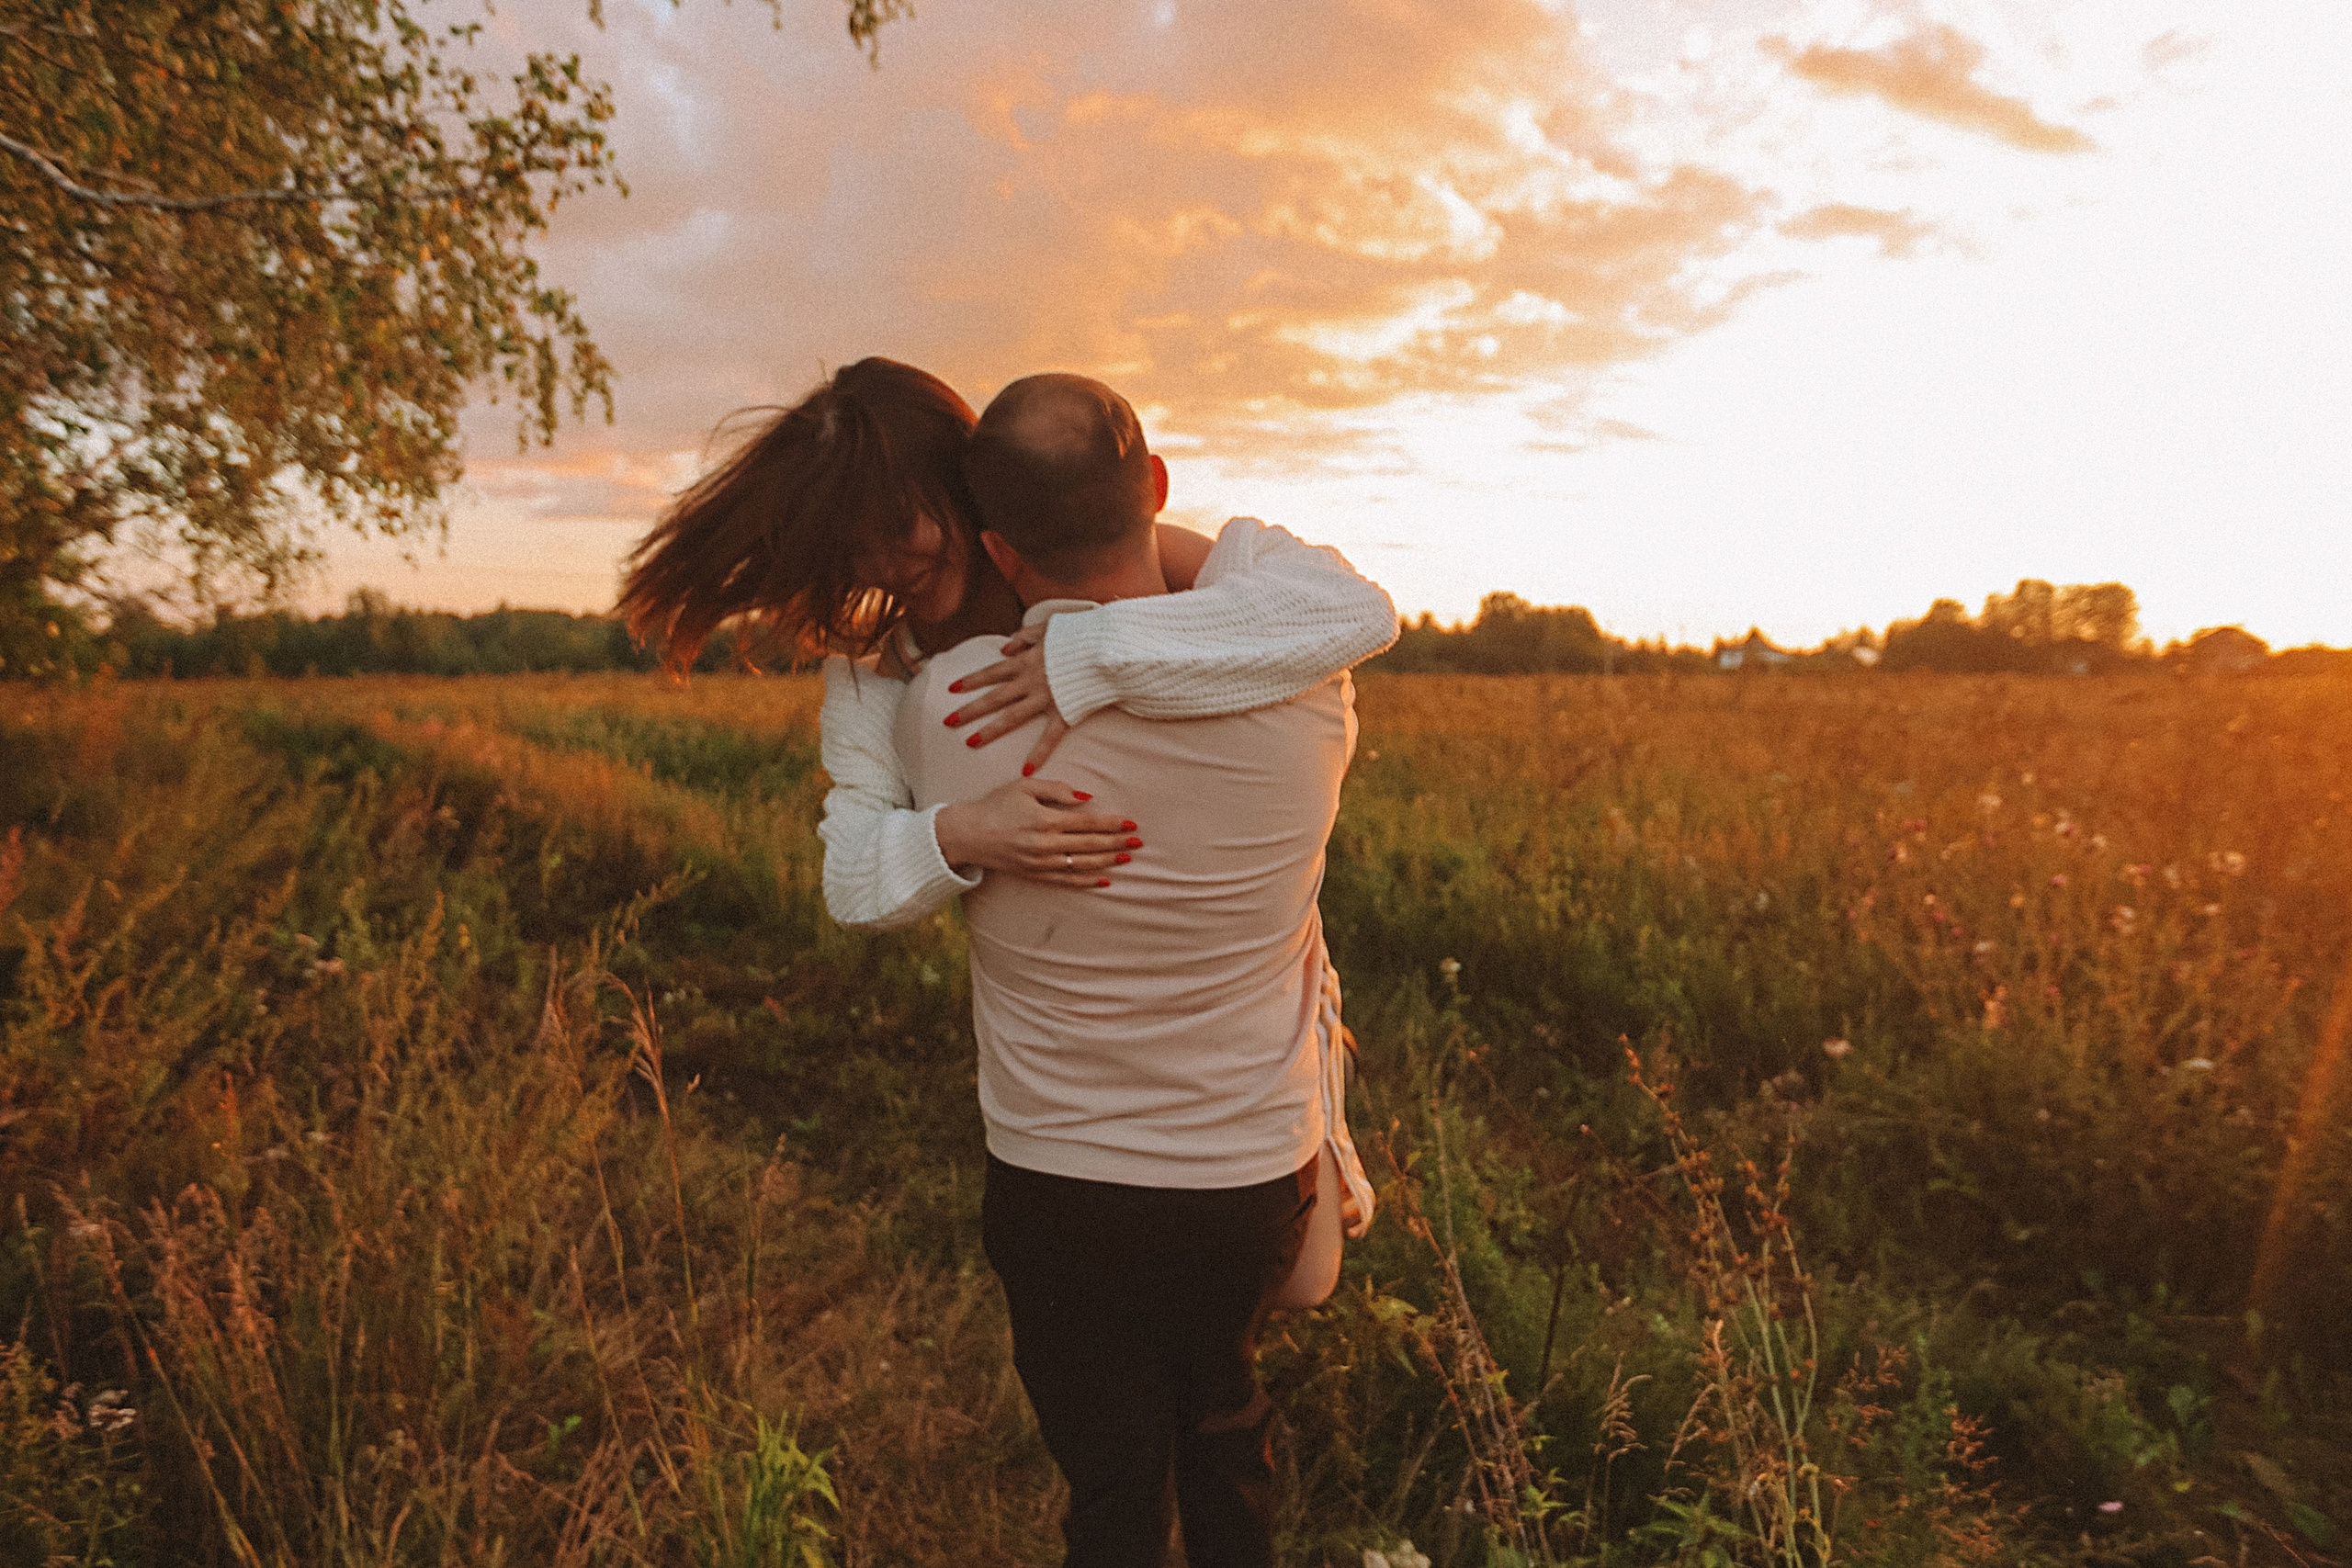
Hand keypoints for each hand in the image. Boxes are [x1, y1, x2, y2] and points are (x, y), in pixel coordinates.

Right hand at [933, 777, 1141, 888]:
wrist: (967, 834)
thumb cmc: (996, 805)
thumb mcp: (1024, 786)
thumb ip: (1057, 789)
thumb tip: (1086, 797)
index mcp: (1045, 819)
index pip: (1087, 823)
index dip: (1111, 824)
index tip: (1130, 823)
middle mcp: (1045, 844)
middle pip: (1089, 845)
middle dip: (1116, 843)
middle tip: (1138, 841)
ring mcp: (1040, 862)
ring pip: (1081, 864)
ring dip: (1107, 861)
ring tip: (1127, 857)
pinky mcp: (1034, 874)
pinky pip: (1066, 880)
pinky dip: (1087, 881)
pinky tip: (1104, 879)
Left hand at [939, 625, 1072, 773]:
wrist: (1105, 646)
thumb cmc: (1079, 634)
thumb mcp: (1047, 626)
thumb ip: (1024, 636)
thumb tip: (1004, 647)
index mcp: (1026, 660)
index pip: (992, 672)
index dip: (971, 680)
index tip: (952, 689)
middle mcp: (1030, 680)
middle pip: (994, 697)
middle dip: (969, 709)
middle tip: (948, 722)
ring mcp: (1045, 698)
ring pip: (1012, 716)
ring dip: (990, 730)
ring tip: (970, 743)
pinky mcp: (1064, 711)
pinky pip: (1049, 736)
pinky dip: (1039, 753)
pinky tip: (1026, 770)